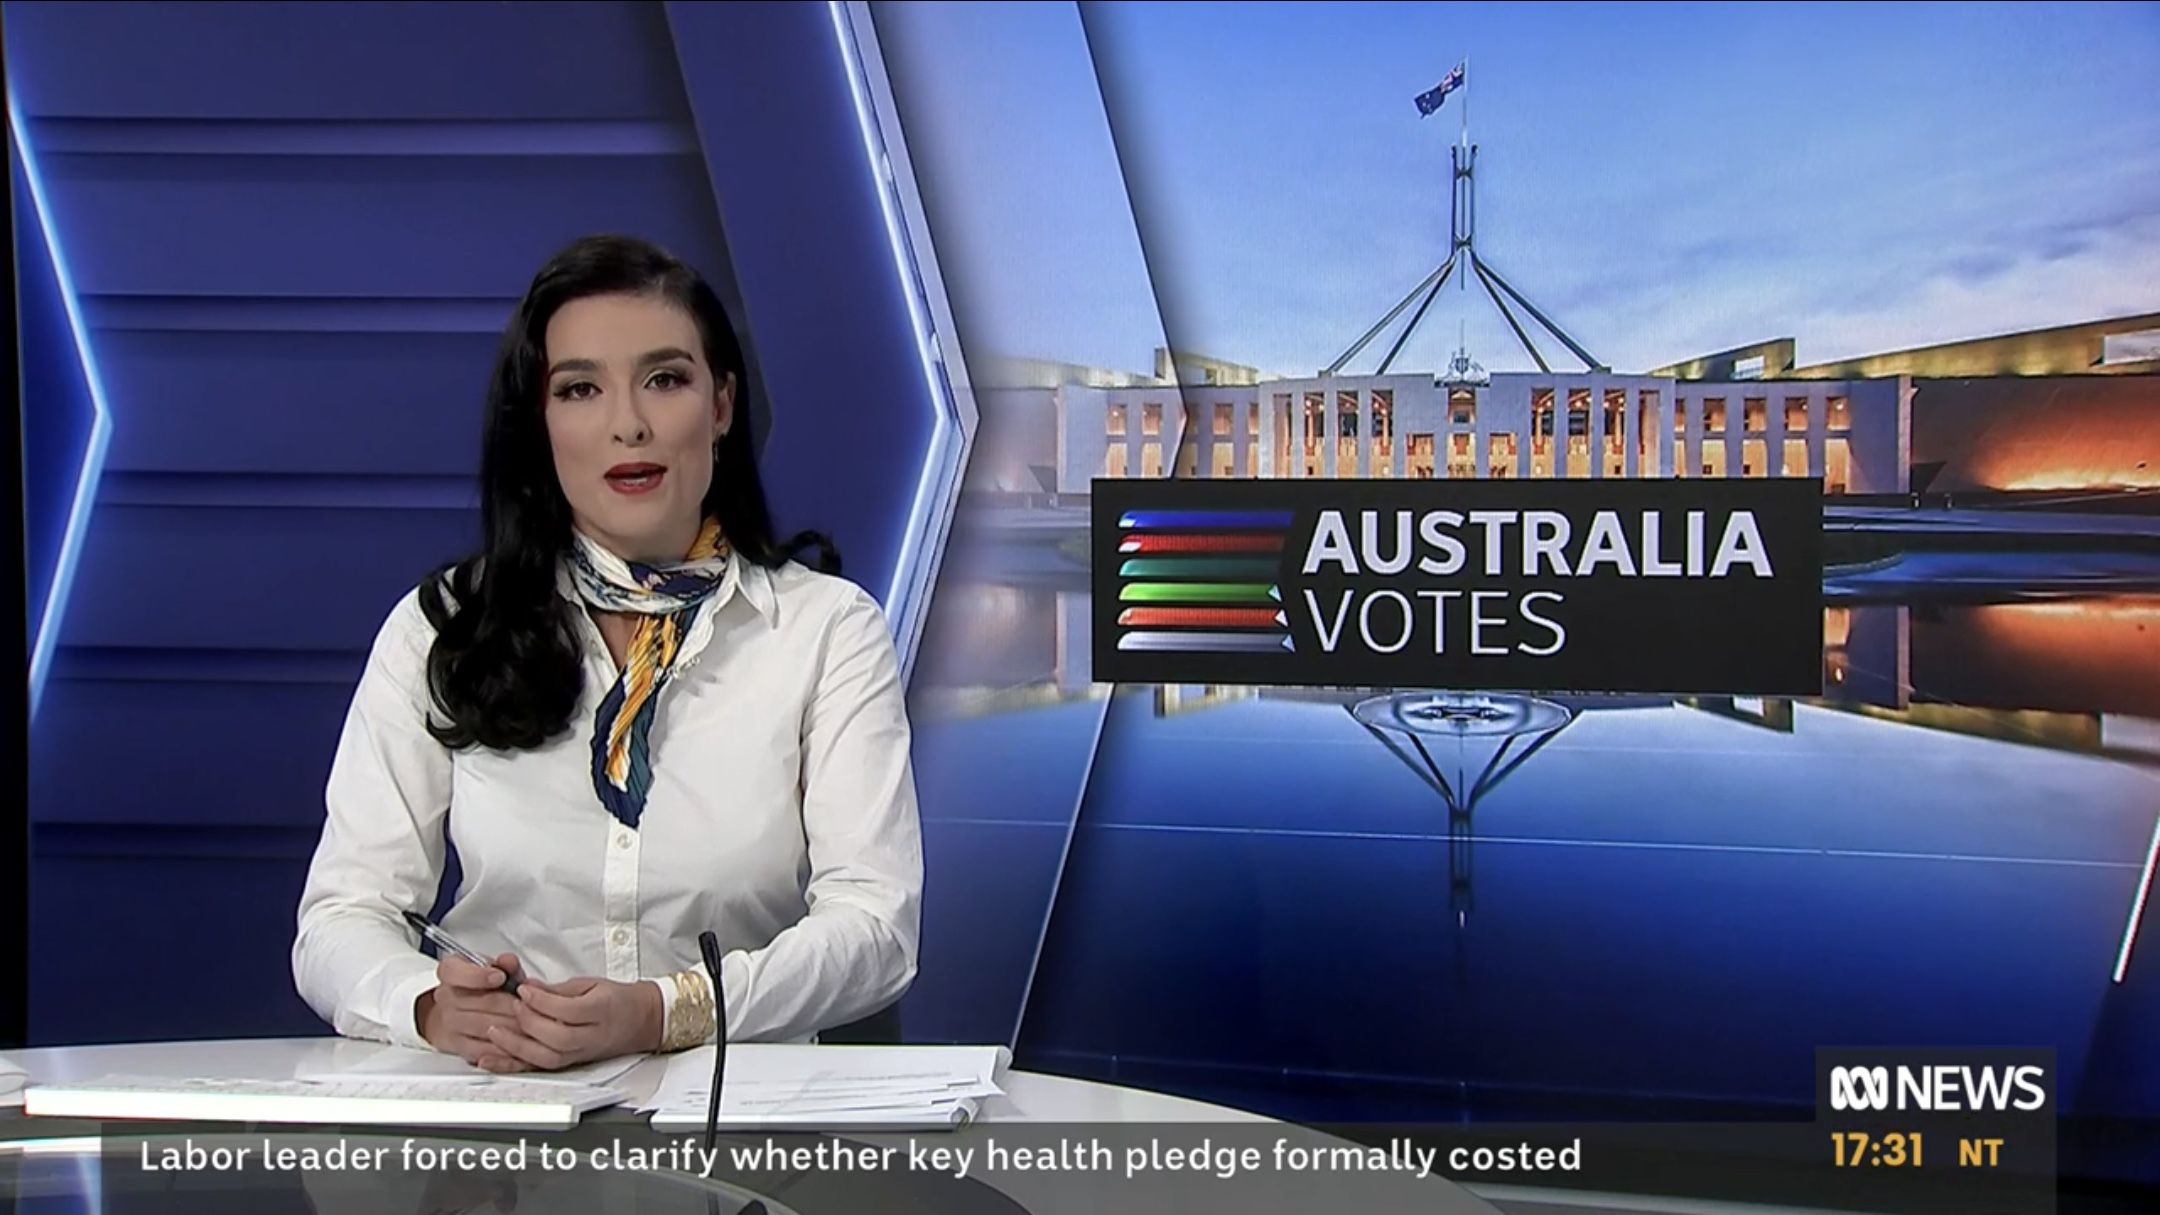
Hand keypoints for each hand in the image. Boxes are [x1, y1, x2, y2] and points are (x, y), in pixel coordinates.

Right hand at [416, 952, 530, 1072]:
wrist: (453, 1012)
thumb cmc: (478, 986)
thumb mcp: (491, 968)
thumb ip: (504, 964)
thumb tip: (508, 961)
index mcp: (450, 972)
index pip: (456, 972)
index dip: (479, 976)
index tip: (500, 976)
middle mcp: (446, 998)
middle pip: (482, 1003)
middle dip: (512, 1004)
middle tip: (532, 1003)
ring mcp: (451, 1024)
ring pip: (486, 1027)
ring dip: (514, 1026)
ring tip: (533, 1021)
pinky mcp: (460, 1047)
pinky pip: (485, 1050)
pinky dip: (506, 1048)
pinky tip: (523, 1042)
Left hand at [486, 976, 662, 1070]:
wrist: (638, 1021)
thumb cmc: (616, 1001)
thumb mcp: (591, 984)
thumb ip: (558, 989)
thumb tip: (528, 988)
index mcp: (601, 1010)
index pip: (568, 1010)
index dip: (541, 1000)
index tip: (524, 988)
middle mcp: (591, 1037)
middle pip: (557, 1037)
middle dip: (528, 1021)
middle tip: (512, 1005)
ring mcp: (580, 1054)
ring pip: (547, 1058)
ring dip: (516, 1046)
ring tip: (494, 1031)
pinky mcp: (568, 1064)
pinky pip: (538, 1068)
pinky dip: (512, 1066)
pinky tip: (491, 1060)